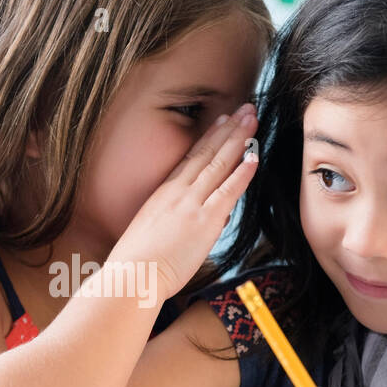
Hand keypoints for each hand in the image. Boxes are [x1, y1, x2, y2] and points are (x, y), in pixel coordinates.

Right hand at [109, 104, 258, 300]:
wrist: (132, 277)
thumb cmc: (137, 266)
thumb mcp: (155, 236)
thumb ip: (184, 223)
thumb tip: (215, 219)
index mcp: (163, 194)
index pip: (191, 158)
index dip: (209, 137)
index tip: (222, 120)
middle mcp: (178, 193)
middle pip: (207, 153)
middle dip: (228, 128)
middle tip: (245, 108)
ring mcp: (191, 204)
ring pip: (219, 164)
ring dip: (238, 139)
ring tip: (253, 118)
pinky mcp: (204, 221)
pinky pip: (228, 190)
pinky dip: (242, 170)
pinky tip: (255, 154)